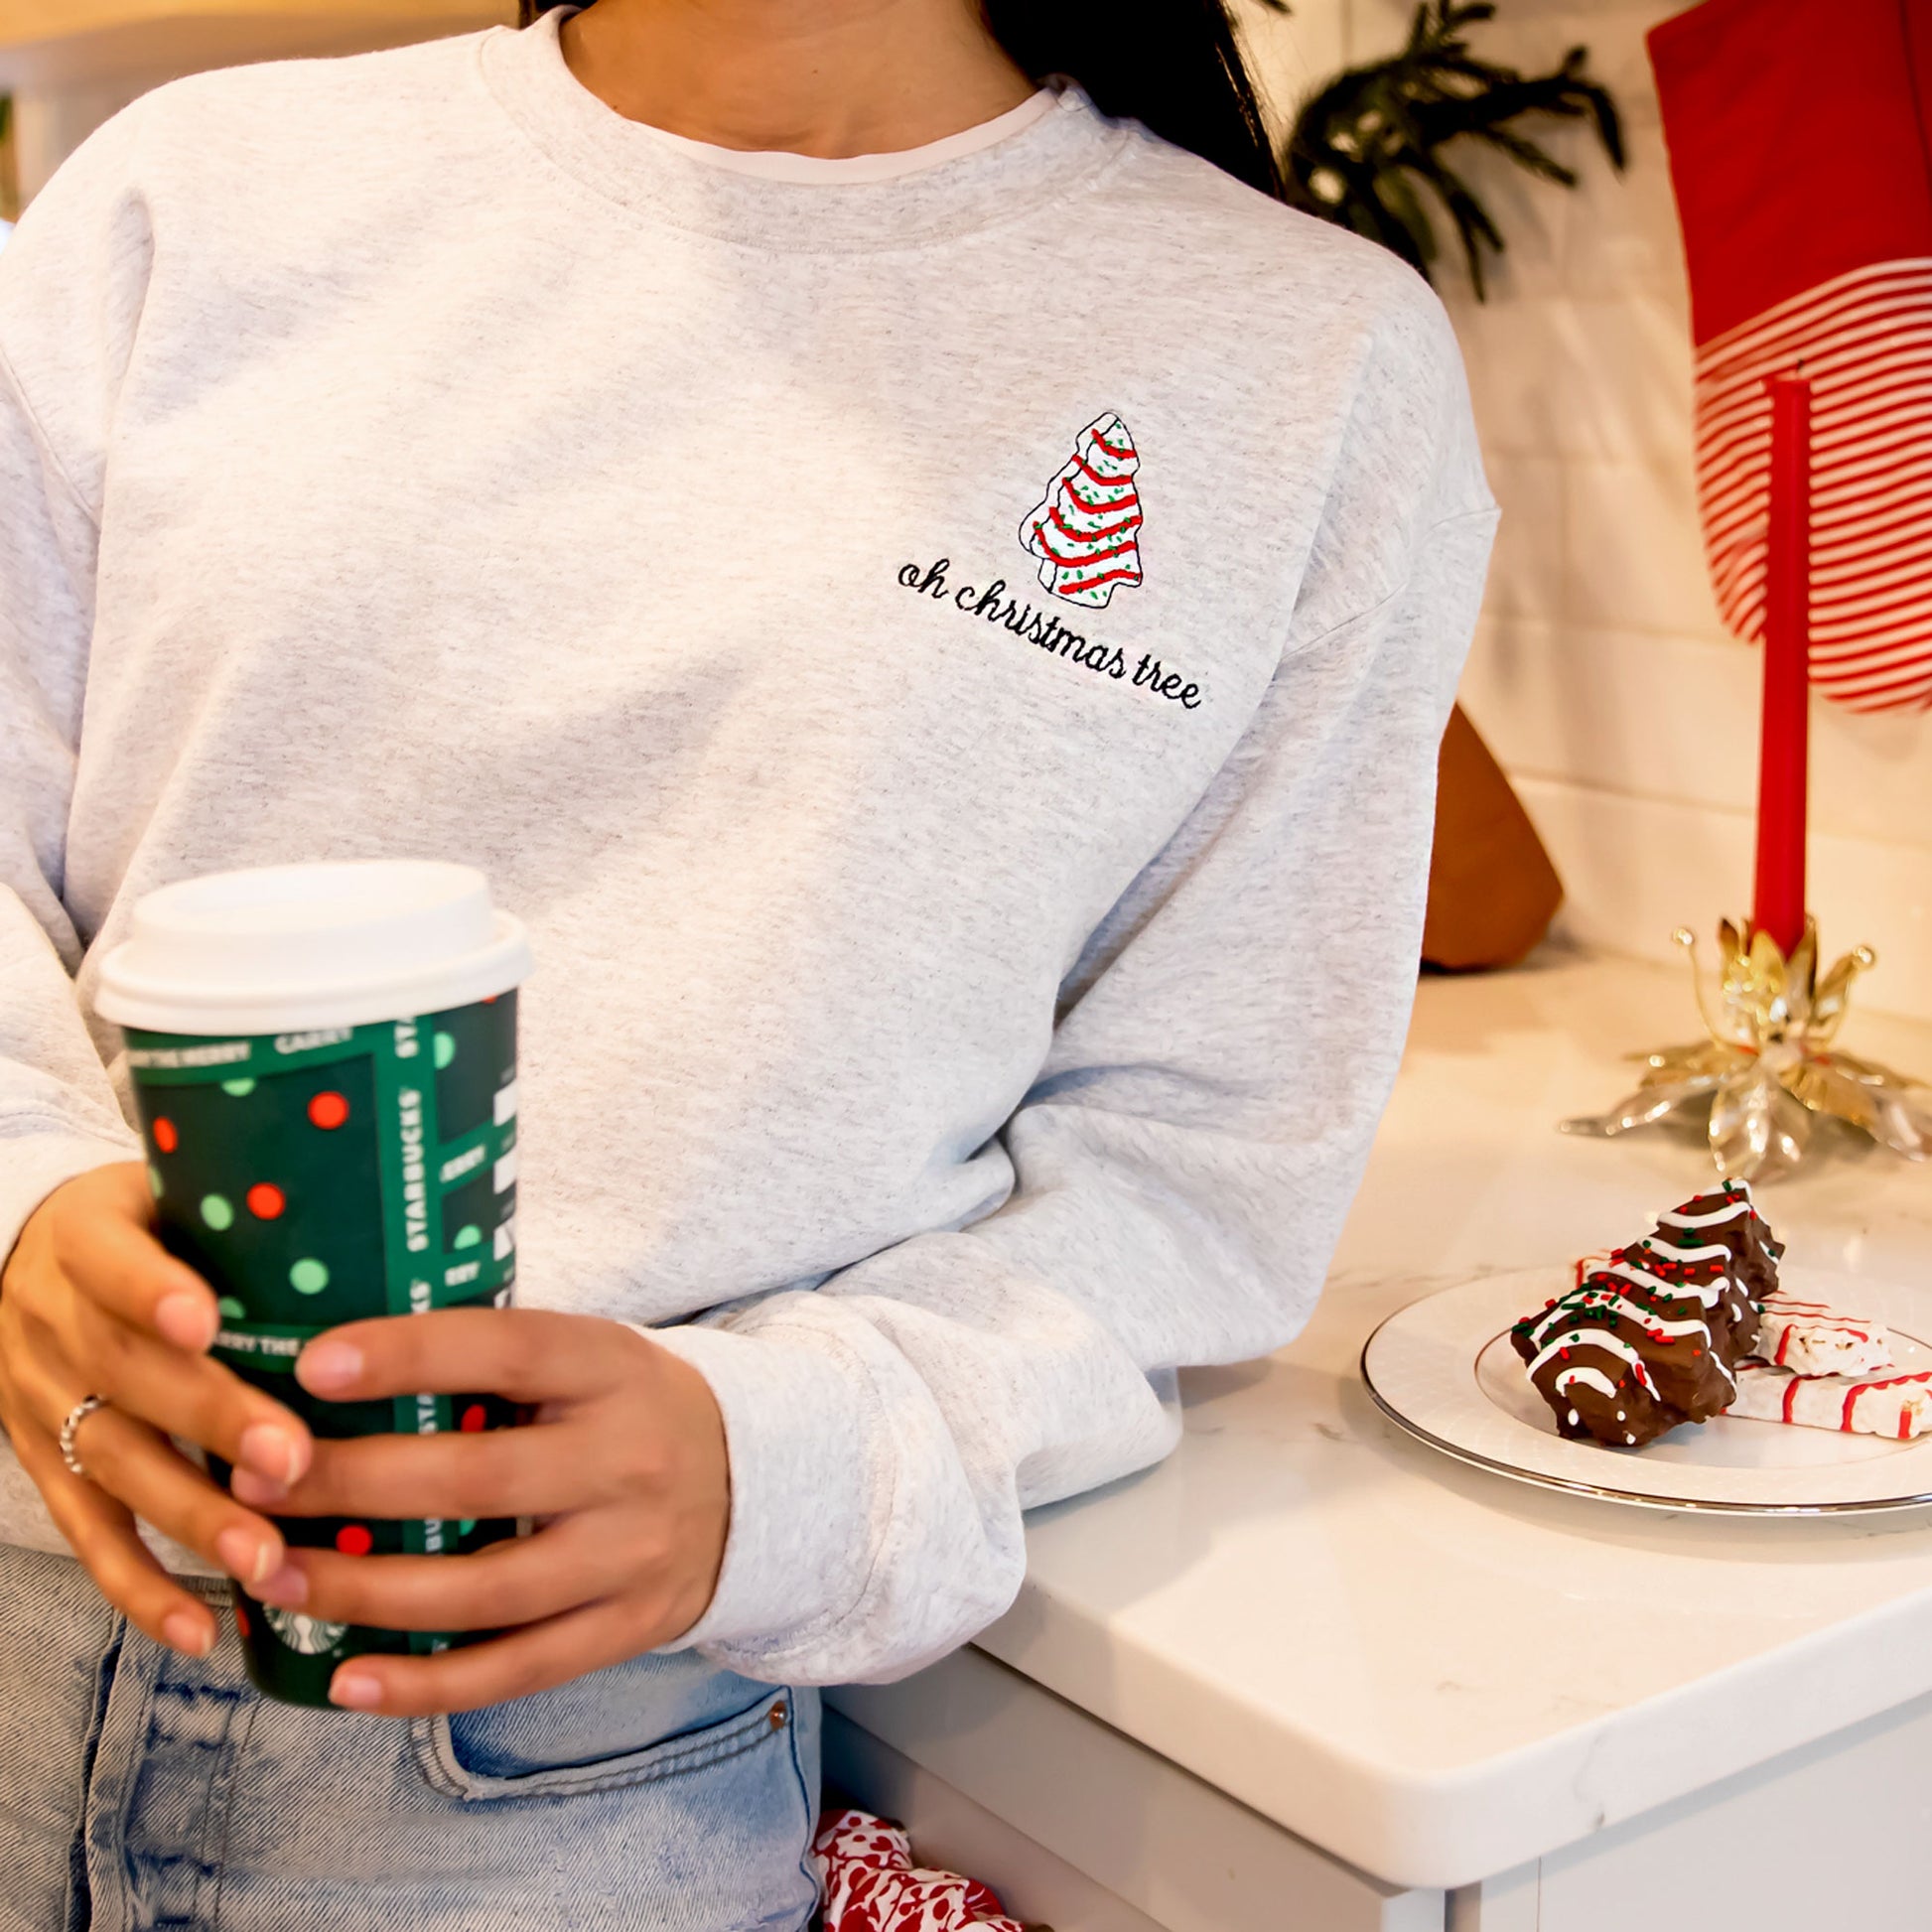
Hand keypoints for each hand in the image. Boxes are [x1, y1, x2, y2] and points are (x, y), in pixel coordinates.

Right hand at [0, 1164, 313, 1655]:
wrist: (17, 1257)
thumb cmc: (146, 1223)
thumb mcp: (171, 1193)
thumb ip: (248, 1217)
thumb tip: (392, 1234)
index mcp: (84, 1240)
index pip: (111, 1262)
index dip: (151, 1291)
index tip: (205, 1320)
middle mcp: (53, 1323)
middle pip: (127, 1375)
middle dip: (212, 1420)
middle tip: (291, 1459)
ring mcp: (44, 1402)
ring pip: (116, 1463)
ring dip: (193, 1517)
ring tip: (265, 1557)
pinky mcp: (47, 1464)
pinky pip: (90, 1532)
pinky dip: (142, 1586)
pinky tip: (201, 1627)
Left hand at [233, 1308, 729, 1715]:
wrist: (755, 1482)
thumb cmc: (626, 1408)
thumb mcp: (587, 1355)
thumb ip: (491, 1360)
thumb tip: (331, 1359)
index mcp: (612, 1367)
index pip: (507, 1351)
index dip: (409, 1356)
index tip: (311, 1366)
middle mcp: (628, 1458)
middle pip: (477, 1480)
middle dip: (352, 1486)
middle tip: (254, 1482)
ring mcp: (632, 1553)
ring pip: (484, 1591)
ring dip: (364, 1591)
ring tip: (274, 1577)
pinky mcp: (628, 1629)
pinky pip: (515, 1668)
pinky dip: (425, 1685)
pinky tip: (345, 1680)